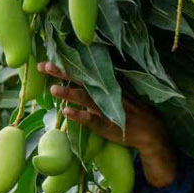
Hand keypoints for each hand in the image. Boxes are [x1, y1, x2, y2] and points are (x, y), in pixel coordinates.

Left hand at [38, 63, 179, 186]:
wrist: (150, 131)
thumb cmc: (131, 111)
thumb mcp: (116, 94)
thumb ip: (99, 87)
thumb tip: (78, 81)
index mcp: (105, 84)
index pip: (82, 72)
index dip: (65, 65)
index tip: (46, 61)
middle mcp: (104, 92)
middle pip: (81, 79)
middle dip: (62, 72)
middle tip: (43, 66)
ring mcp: (105, 108)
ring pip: (85, 98)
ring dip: (69, 93)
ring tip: (53, 89)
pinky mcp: (107, 124)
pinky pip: (91, 119)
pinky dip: (79, 115)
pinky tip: (67, 113)